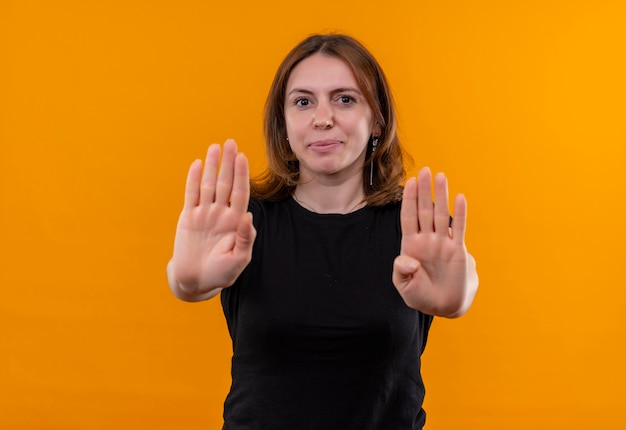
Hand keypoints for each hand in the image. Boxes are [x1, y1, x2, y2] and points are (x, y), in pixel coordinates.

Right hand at [170, 139, 255, 299]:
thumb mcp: (239, 259)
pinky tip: (198, 164)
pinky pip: (191, 194)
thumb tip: (249, 217)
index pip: (240, 193)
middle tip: (231, 142)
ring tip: (215, 147)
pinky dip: (193, 179)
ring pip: (209, 184)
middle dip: (229, 163)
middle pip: (226, 183)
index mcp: (236, 221)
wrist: (196, 280)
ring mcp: (204, 213)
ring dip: (212, 166)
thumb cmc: (221, 273)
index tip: (243, 157)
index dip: (242, 175)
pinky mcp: (188, 217)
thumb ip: (245, 238)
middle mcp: (221, 213)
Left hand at [392, 167, 476, 316]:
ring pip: (441, 215)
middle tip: (425, 170)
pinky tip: (459, 198)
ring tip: (441, 176)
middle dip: (424, 191)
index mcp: (410, 244)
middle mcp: (427, 239)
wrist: (442, 305)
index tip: (409, 182)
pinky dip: (459, 214)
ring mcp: (442, 243)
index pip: (408, 217)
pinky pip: (459, 229)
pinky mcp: (457, 251)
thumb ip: (401, 270)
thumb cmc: (420, 295)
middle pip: (424, 210)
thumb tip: (408, 259)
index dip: (409, 200)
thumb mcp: (403, 285)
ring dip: (441, 196)